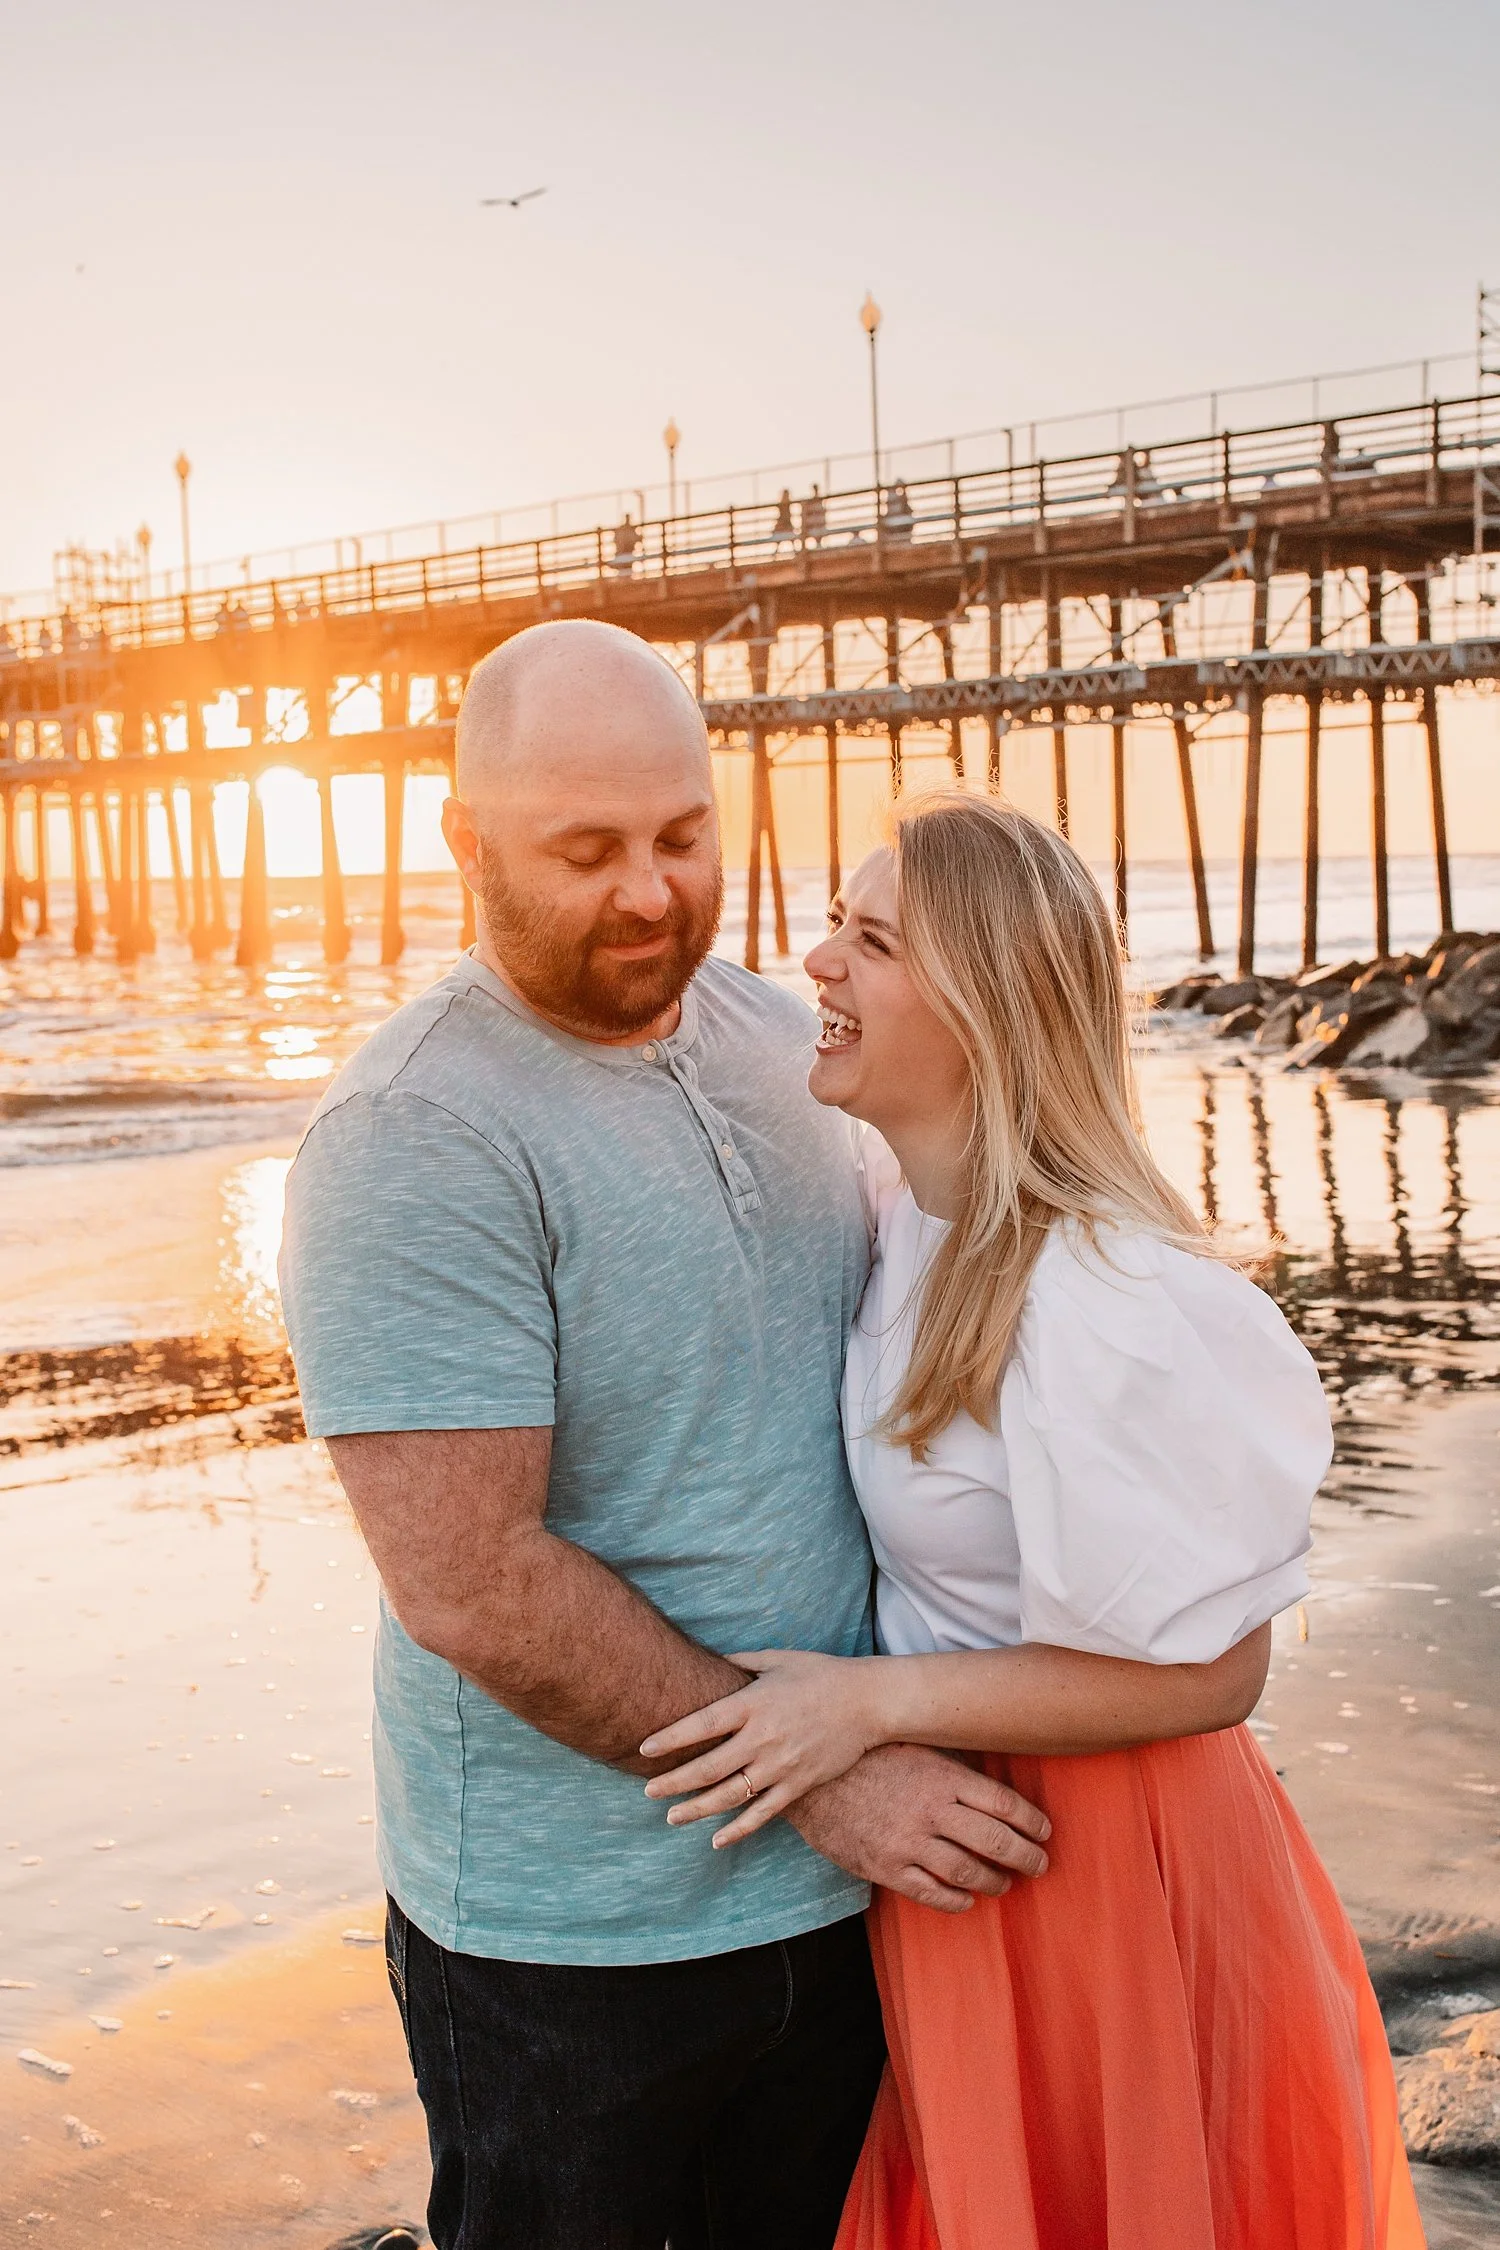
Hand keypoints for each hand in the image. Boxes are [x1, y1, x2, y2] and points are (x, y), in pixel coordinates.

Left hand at [641, 1650, 878, 1844]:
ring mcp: (780, 1765)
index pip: (702, 1724)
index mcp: (753, 1704)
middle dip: (673, 1782)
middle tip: (647, 1791)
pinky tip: (716, 1840)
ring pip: (730, 1796)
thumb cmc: (819, 1674)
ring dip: (696, 1809)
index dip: (670, 1739)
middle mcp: (762, 1738)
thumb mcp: (777, 1659)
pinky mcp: (798, 1784)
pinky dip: (738, 1830)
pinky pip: (763, 1813)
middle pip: (708, 1767)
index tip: (644, 1750)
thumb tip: (710, 1660)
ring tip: (671, 1817)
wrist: (867, 1702)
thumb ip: (740, 1661)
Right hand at [788, 1743, 1050, 1914]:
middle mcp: (930, 1810)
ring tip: (1006, 1882)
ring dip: (995, 1881)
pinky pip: (932, 1893)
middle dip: (1027, 1856)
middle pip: (996, 1841)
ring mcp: (908, 1841)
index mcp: (941, 1775)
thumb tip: (993, 1780)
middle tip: (1040, 1863)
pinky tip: (968, 1899)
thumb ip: (951, 1766)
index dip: (1031, 1821)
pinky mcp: (886, 1867)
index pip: (1003, 1803)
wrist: (810, 1778)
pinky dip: (957, 1900)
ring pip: (969, 1871)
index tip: (1044, 1830)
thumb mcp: (913, 1747)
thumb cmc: (866, 1757)